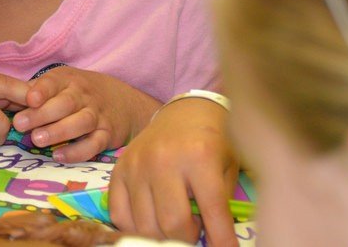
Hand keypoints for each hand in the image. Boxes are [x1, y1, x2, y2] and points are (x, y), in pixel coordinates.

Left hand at [11, 67, 159, 162]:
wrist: (125, 103)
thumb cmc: (81, 94)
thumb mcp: (62, 83)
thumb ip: (36, 92)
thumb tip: (3, 99)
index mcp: (69, 80)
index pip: (54, 82)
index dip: (42, 90)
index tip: (29, 99)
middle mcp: (84, 95)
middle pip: (65, 103)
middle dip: (42, 113)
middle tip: (20, 124)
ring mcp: (97, 115)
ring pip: (80, 122)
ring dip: (59, 131)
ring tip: (37, 140)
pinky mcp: (107, 135)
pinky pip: (94, 144)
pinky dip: (78, 151)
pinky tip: (59, 156)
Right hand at [108, 98, 238, 245]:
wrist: (185, 113)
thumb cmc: (212, 141)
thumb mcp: (229, 166)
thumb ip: (222, 204)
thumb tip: (214, 242)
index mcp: (200, 155)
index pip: (213, 211)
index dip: (221, 240)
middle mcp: (164, 159)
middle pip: (172, 223)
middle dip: (188, 238)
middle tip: (196, 230)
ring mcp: (137, 165)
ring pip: (145, 225)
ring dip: (164, 234)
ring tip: (178, 220)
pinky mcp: (118, 170)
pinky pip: (120, 215)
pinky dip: (136, 227)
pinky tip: (153, 219)